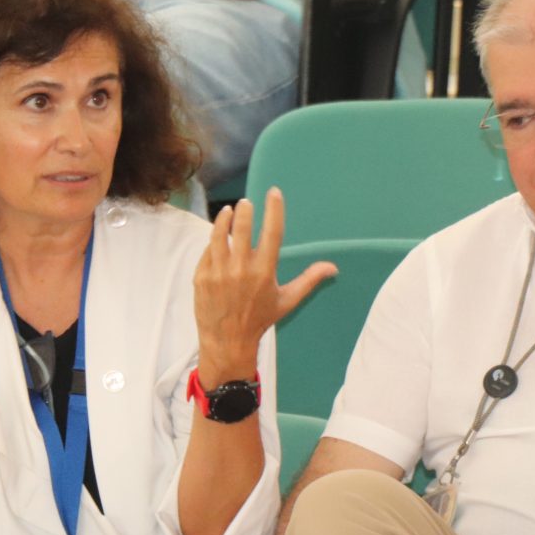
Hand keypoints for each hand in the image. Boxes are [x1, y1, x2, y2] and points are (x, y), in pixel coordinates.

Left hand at [193, 188, 335, 384]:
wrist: (227, 341)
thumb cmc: (259, 320)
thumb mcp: (286, 301)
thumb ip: (309, 280)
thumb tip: (333, 267)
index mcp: (264, 272)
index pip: (272, 232)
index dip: (274, 209)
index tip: (273, 193)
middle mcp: (241, 270)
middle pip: (242, 228)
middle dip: (245, 211)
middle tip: (246, 203)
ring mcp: (218, 273)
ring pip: (219, 236)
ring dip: (224, 220)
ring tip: (229, 211)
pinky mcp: (201, 277)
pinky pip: (207, 252)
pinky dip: (213, 242)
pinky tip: (218, 237)